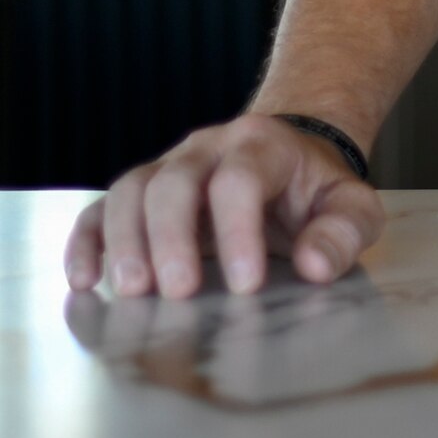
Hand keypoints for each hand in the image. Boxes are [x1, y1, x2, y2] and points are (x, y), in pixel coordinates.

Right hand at [64, 115, 386, 297]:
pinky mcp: (141, 194)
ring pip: (131, 191)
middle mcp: (207, 148)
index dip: (238, 231)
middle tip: (178, 292)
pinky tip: (85, 279)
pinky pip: (100, 209)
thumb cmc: (317, 191)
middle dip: (171, 238)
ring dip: (125, 241)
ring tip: (132, 291)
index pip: (240, 180)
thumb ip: (344, 232)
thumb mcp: (352, 206)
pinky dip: (87, 242)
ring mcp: (168, 167)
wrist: (290, 158)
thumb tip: (316, 265)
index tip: (245, 285)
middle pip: (174, 182)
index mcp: (263, 145)